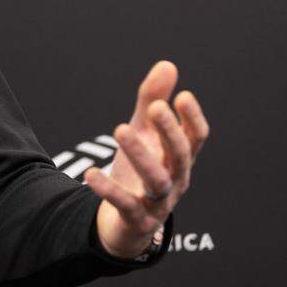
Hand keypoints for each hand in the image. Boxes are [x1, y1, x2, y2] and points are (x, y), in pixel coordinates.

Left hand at [83, 60, 208, 259]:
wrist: (126, 222)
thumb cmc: (140, 169)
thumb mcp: (144, 132)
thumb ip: (152, 100)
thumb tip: (168, 64)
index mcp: (179, 157)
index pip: (196, 137)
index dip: (193, 118)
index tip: (183, 96)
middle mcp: (176, 179)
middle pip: (179, 155)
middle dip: (169, 131)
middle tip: (155, 107)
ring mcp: (159, 202)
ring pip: (156, 180)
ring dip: (140, 155)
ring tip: (119, 129)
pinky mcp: (138, 219)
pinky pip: (125, 205)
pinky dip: (109, 190)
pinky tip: (90, 173)